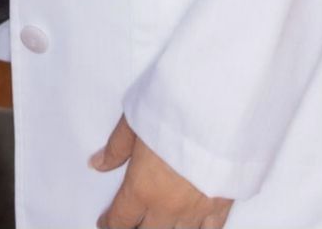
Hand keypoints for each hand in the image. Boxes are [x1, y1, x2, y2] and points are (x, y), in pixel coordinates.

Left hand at [92, 112, 233, 228]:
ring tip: (161, 221)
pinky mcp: (223, 201)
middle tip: (133, 221)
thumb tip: (98, 163)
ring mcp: (197, 208)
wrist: (218, 105)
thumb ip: (116, 147)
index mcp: (141, 188)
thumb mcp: (134, 119)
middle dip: (137, 228)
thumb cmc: (175, 107)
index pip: (120, 219)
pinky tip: (193, 225)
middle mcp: (168, 206)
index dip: (110, 222)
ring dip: (166, 227)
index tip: (107, 220)